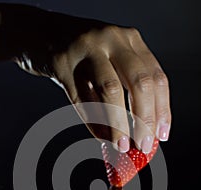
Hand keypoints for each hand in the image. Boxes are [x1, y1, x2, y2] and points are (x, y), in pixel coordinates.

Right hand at [0, 5, 170, 152]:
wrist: (38, 33)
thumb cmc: (81, 55)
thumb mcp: (109, 60)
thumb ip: (126, 88)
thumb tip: (139, 131)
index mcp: (129, 39)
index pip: (156, 77)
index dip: (162, 110)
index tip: (161, 135)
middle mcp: (111, 39)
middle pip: (139, 82)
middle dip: (145, 119)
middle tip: (143, 145)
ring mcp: (85, 48)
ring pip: (111, 90)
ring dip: (119, 123)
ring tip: (121, 145)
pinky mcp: (62, 62)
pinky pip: (82, 98)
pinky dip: (93, 121)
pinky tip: (100, 136)